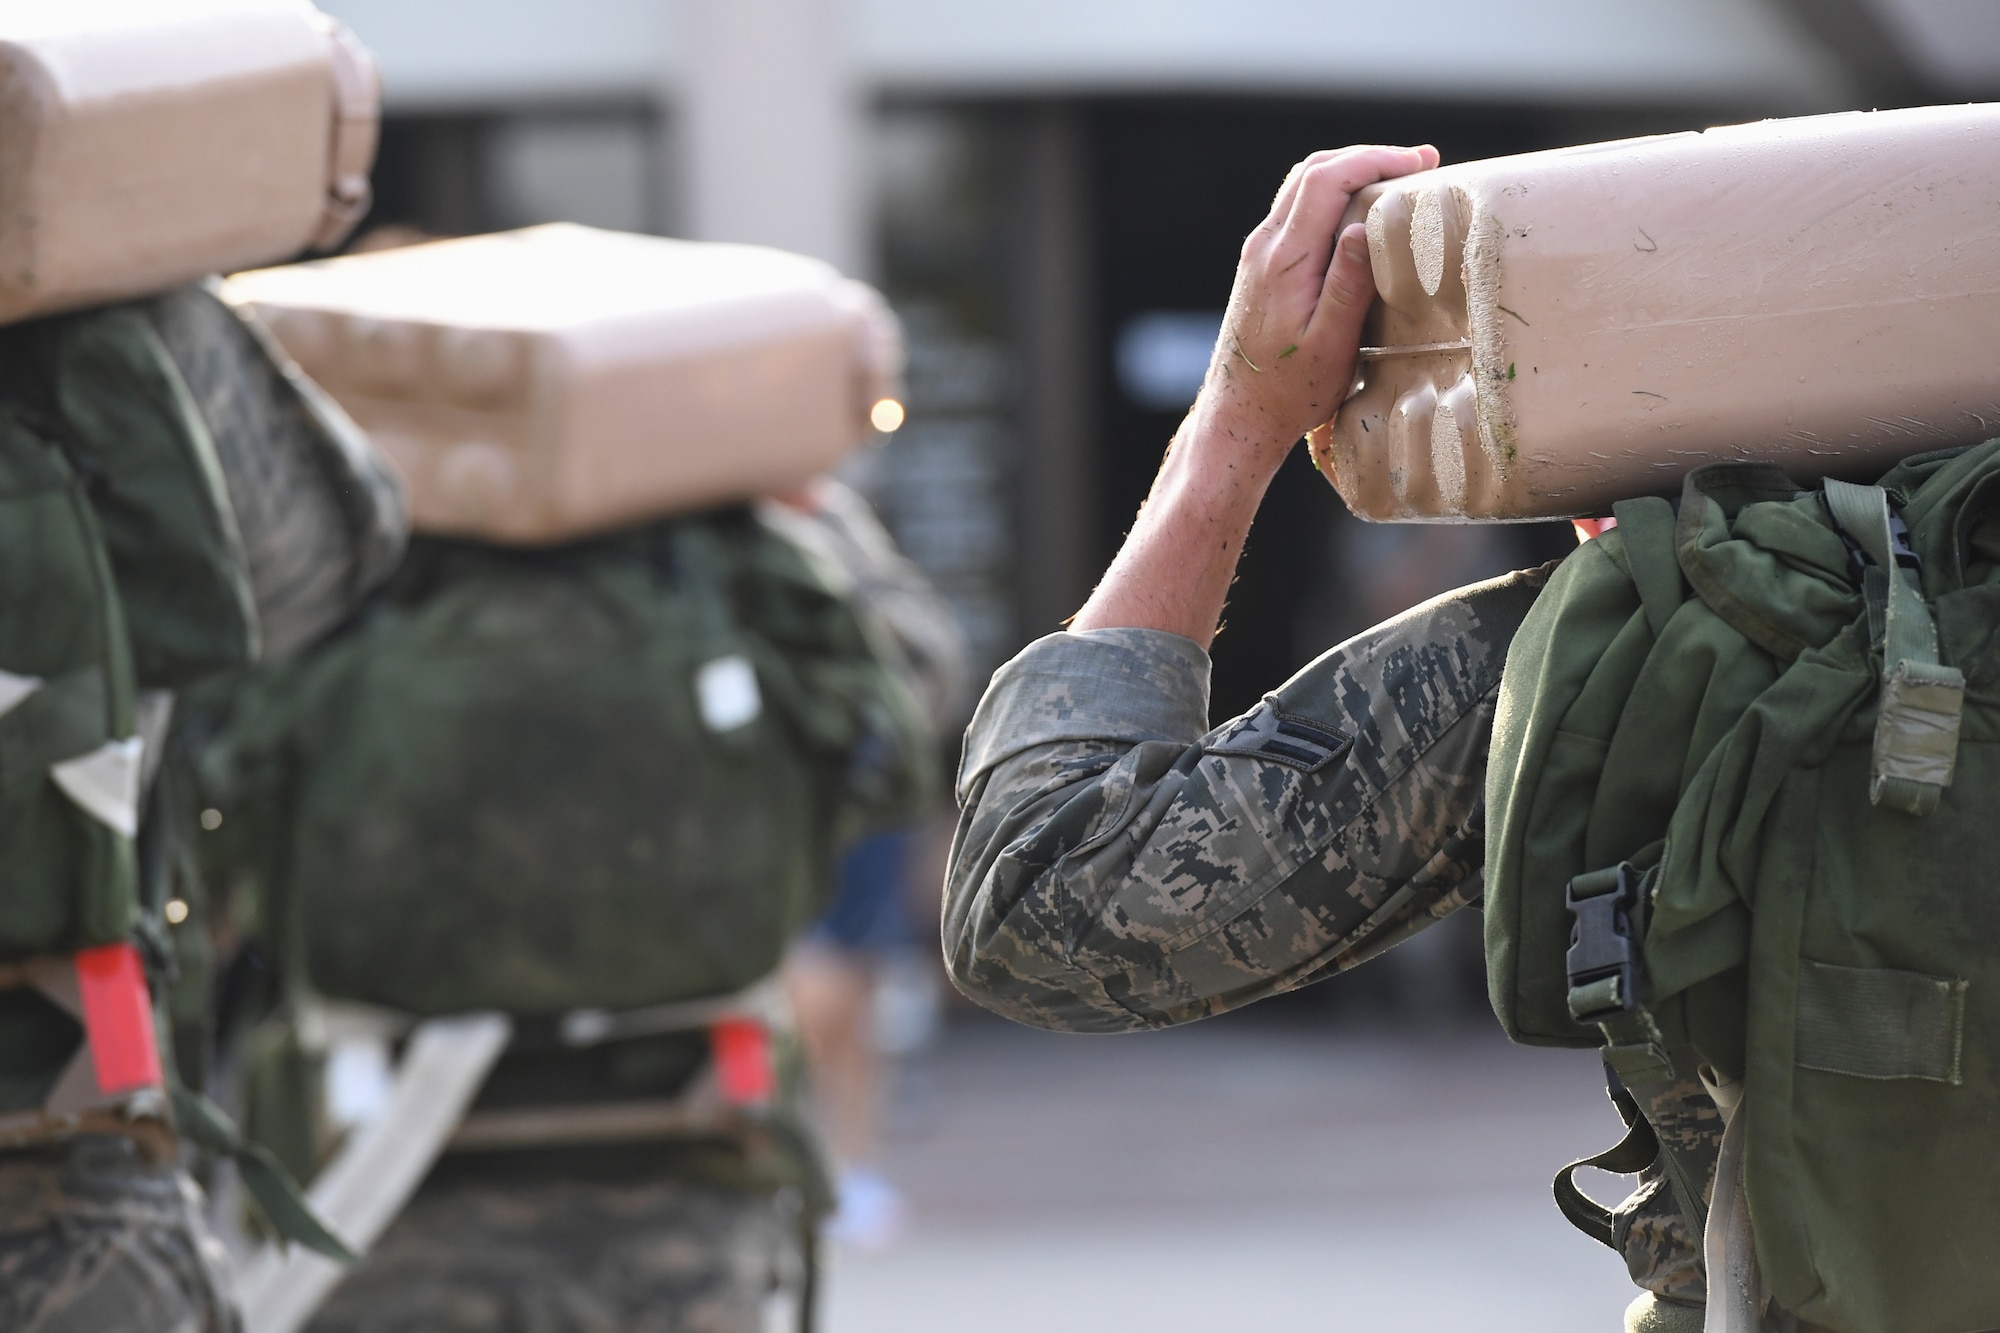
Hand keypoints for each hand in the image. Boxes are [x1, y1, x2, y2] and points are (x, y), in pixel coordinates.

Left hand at [1192, 143, 1439, 470]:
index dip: (1375, 159)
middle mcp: (1265, 247)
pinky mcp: (1260, 268)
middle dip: (1368, 158)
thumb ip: (1348, 285)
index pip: (1327, 180)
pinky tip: (1361, 216)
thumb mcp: (1331, 344)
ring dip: (1349, 173)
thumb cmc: (1290, 391)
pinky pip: (1297, 213)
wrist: (1239, 415)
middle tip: (1419, 162)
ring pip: (1302, 189)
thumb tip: (1366, 227)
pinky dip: (1333, 197)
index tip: (1420, 161)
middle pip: (1313, 172)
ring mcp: (1259, 255)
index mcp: (1285, 259)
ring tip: (1397, 181)